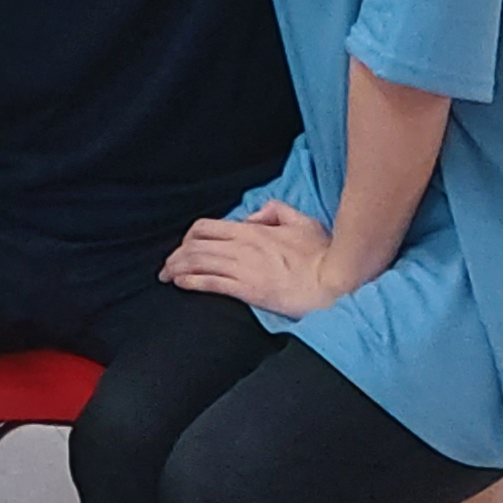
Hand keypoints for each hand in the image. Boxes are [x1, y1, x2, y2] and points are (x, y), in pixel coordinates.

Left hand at [162, 202, 347, 318]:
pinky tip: (181, 285)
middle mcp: (242, 246)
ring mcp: (243, 268)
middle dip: (176, 255)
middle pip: (195, 245)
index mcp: (253, 230)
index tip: (185, 247)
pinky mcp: (248, 290)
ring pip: (197, 263)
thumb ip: (277, 211)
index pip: (207, 227)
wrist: (335, 283)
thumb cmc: (323, 255)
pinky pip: (211, 283)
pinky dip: (191, 282)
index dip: (189, 237)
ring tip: (167, 277)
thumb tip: (255, 215)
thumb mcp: (303, 222)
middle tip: (168, 266)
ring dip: (177, 269)